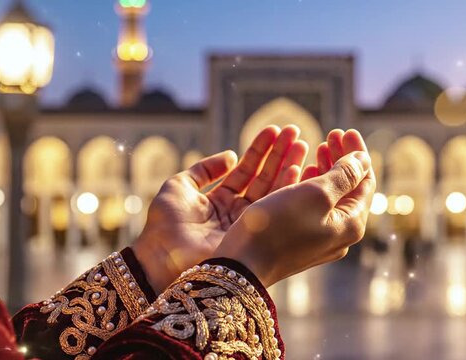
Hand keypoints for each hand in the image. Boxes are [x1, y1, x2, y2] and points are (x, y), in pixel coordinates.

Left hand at [133, 125, 307, 292]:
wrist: (163, 257)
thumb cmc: (165, 224)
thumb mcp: (180, 186)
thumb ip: (204, 169)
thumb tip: (231, 155)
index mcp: (220, 201)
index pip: (245, 171)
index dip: (260, 150)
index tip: (274, 130)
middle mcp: (238, 213)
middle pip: (264, 178)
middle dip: (279, 155)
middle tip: (295, 132)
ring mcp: (249, 225)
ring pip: (274, 191)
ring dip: (288, 166)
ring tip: (302, 144)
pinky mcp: (257, 235)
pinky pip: (276, 209)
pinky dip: (287, 188)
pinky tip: (297, 168)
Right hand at [214, 129, 375, 286]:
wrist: (242, 265)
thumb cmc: (278, 226)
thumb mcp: (316, 193)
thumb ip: (343, 174)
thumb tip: (363, 159)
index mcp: (351, 224)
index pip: (365, 182)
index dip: (357, 153)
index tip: (345, 130)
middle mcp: (339, 235)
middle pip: (349, 189)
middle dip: (342, 159)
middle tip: (331, 134)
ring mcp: (318, 239)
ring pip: (329, 197)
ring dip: (325, 169)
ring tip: (317, 147)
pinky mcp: (298, 239)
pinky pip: (312, 207)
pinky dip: (310, 185)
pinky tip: (301, 171)